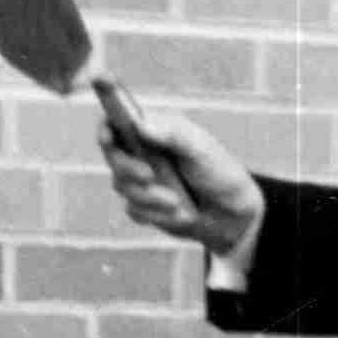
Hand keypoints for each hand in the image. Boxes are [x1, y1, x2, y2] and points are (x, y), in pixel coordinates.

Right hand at [103, 105, 264, 260]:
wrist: (232, 215)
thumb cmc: (219, 173)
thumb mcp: (200, 149)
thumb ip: (172, 134)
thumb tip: (141, 124)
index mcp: (154, 131)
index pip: (117, 122)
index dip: (106, 127)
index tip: (108, 138)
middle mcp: (143, 153)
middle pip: (113, 157)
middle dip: (129, 169)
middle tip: (149, 176)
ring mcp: (141, 181)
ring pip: (123, 188)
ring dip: (151, 197)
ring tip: (178, 201)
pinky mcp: (144, 206)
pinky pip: (135, 211)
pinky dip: (157, 215)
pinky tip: (179, 213)